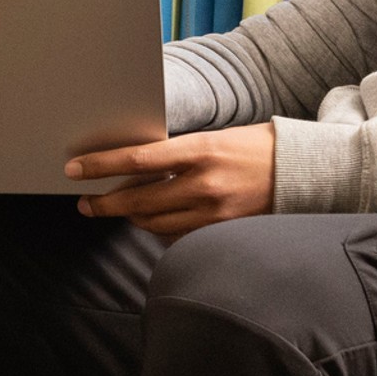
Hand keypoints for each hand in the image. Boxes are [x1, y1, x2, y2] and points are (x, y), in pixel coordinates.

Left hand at [69, 124, 275, 232]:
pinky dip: (160, 228)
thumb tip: (134, 165)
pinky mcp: (223, 233)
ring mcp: (215, 213)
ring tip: (119, 209)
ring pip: (154, 224)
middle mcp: (205, 185)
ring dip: (131, 217)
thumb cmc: (254, 148)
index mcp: (201, 151)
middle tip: (85, 204)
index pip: (138, 160)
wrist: (302, 171)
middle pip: (139, 202)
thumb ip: (176, 154)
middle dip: (105, 204)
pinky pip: (178, 237)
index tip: (74, 169)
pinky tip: (154, 218)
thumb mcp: (212, 139)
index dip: (101, 166)